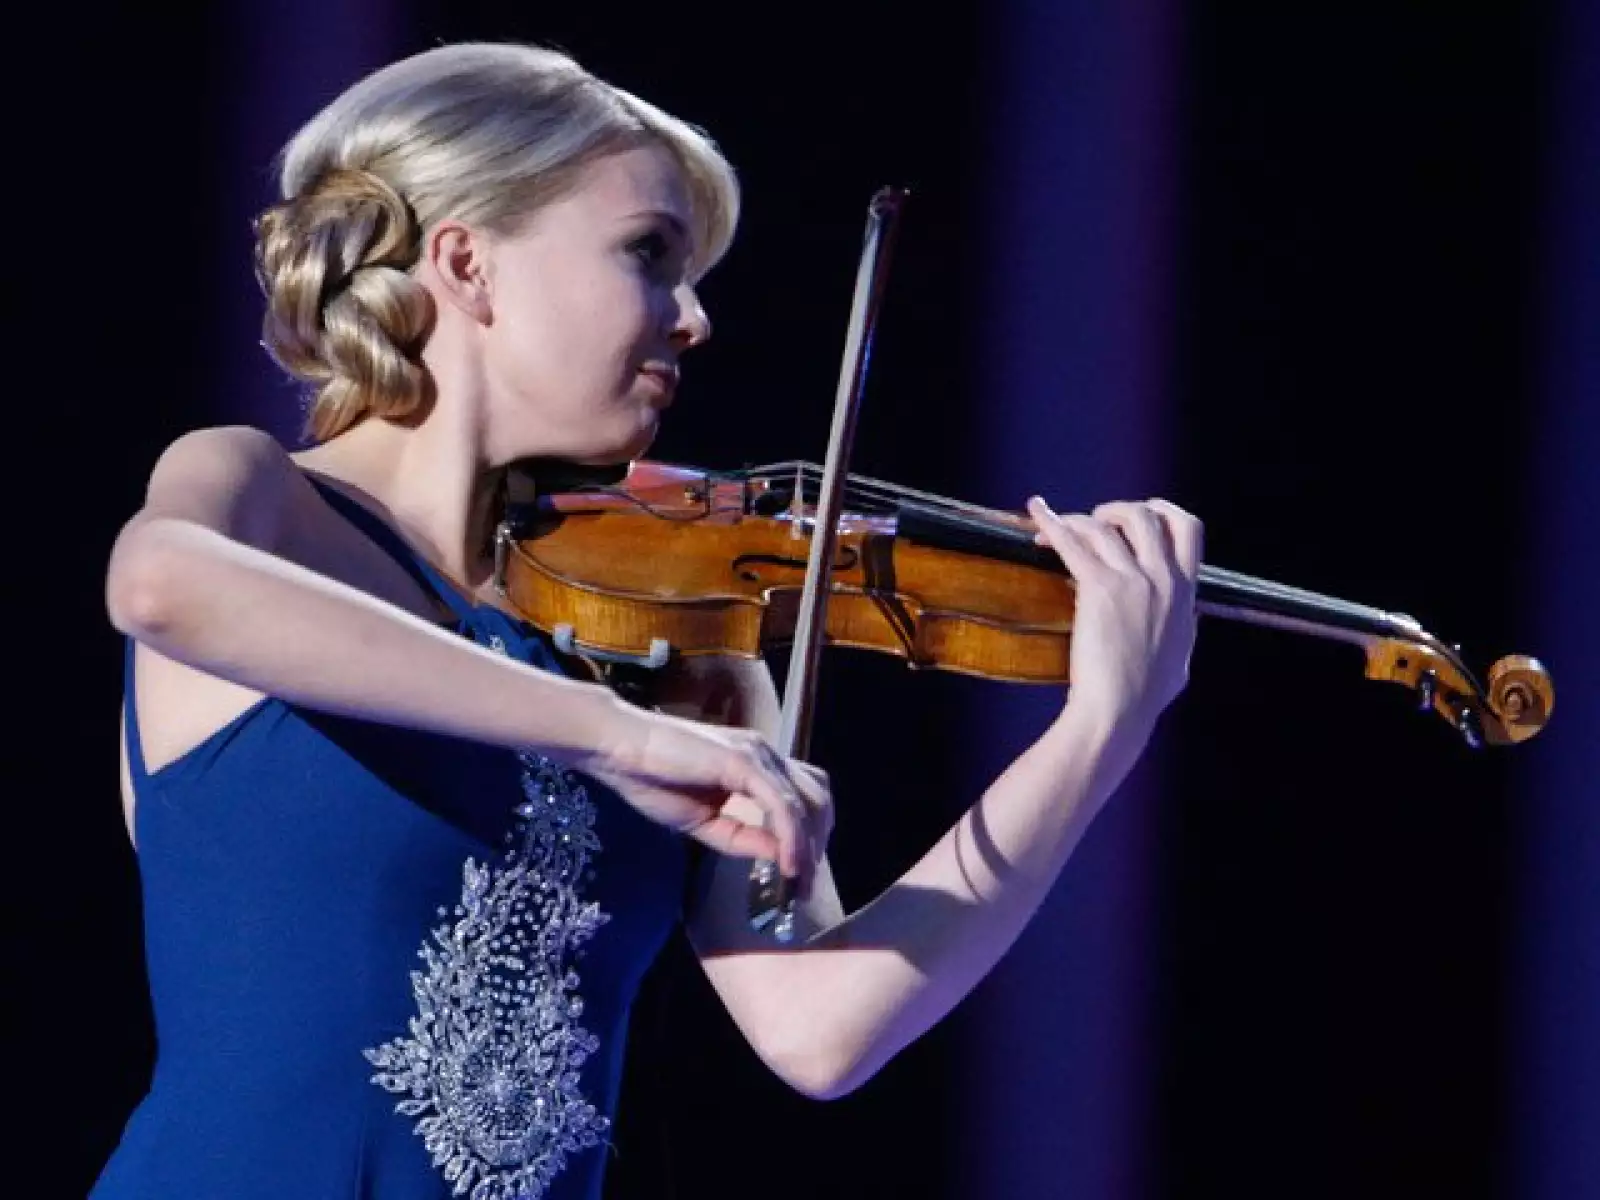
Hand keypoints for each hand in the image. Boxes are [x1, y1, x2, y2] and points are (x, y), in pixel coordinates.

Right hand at [579, 701, 829, 888]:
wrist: (619, 747)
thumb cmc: (652, 779)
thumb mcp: (704, 822)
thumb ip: (741, 837)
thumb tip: (778, 857)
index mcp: (758, 765)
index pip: (805, 797)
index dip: (811, 838)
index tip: (802, 878)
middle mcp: (766, 755)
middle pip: (817, 798)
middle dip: (818, 844)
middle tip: (805, 886)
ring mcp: (757, 755)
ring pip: (806, 802)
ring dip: (809, 845)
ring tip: (798, 880)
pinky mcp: (743, 761)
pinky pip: (779, 804)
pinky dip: (790, 837)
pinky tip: (787, 864)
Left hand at [1027, 494, 1202, 737]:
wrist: (1118, 709)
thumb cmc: (1146, 695)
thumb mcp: (1182, 658)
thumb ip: (1186, 630)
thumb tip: (1190, 619)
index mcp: (1185, 592)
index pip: (1188, 529)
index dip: (1164, 512)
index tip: (1144, 512)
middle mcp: (1162, 578)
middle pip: (1146, 516)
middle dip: (1119, 510)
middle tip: (1097, 522)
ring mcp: (1132, 580)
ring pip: (1105, 526)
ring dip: (1079, 519)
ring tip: (1059, 527)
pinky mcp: (1099, 588)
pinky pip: (1073, 542)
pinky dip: (1051, 521)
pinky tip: (1035, 509)